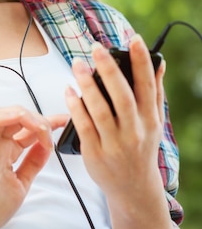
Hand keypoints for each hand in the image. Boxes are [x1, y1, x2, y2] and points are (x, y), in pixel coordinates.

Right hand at [0, 106, 65, 228]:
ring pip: (0, 114)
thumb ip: (33, 163)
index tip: (64, 121)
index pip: (27, 129)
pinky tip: (20, 120)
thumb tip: (46, 145)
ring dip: (23, 115)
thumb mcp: (22, 182)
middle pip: (16, 117)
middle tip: (54, 128)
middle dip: (39, 117)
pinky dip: (3, 118)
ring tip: (41, 128)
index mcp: (7, 152)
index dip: (47, 122)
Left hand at [65, 35, 164, 197]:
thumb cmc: (142, 146)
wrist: (133, 188)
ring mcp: (114, 143)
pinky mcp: (95, 153)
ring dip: (87, 85)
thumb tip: (160, 62)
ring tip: (78, 64)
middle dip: (109, 70)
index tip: (134, 39)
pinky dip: (75, 107)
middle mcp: (134, 131)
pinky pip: (83, 126)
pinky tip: (69, 91)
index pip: (147, 86)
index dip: (142, 62)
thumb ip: (155, 91)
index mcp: (150, 120)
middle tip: (96, 48)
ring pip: (100, 110)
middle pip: (121, 96)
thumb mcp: (154, 122)